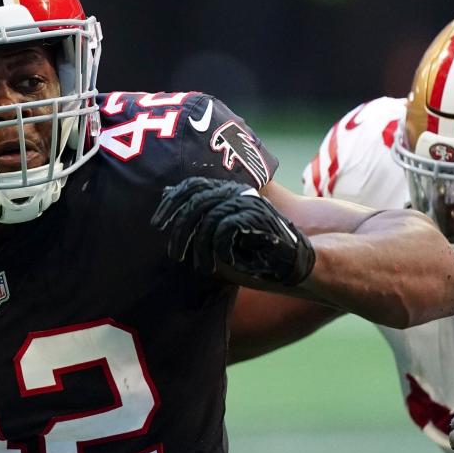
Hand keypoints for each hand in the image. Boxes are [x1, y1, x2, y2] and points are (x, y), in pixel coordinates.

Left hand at [151, 177, 314, 285]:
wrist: (296, 267)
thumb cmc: (256, 259)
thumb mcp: (219, 246)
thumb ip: (199, 230)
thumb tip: (168, 214)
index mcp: (228, 195)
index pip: (192, 185)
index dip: (172, 201)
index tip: (157, 223)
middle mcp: (238, 194)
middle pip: (196, 199)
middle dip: (180, 227)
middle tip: (174, 252)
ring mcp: (249, 204)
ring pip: (208, 215)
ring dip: (199, 246)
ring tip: (199, 265)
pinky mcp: (258, 218)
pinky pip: (225, 228)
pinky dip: (218, 249)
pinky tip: (219, 264)